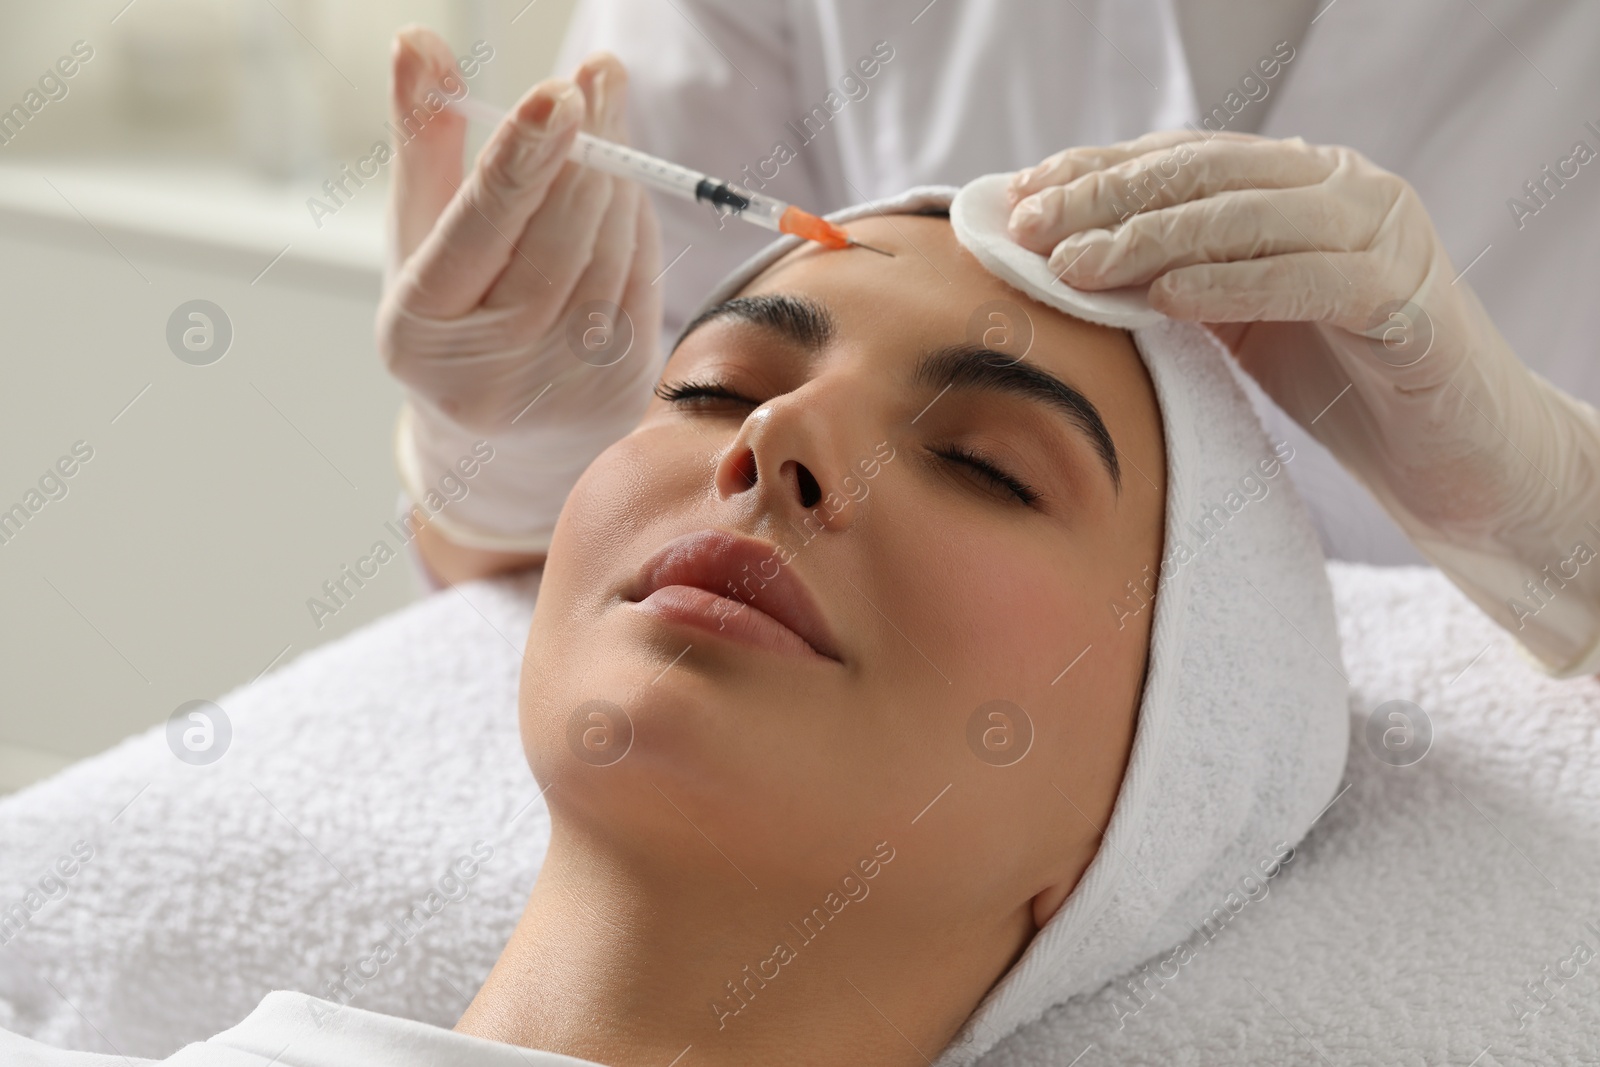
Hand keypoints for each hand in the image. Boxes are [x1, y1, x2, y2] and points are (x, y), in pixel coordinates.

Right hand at [377, 28, 660, 554]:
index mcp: (417, 332)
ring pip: (607, 255)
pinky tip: (620, 186)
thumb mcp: (419, 237)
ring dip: (615, 177)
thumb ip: (425, 141)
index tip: (558, 91)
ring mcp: (559, 391)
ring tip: (606, 118)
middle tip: (601, 76)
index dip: (521, 159)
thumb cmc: (452, 316)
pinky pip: (641, 282)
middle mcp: (486, 374)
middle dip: (586, 148)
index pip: (475, 232)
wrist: (500, 445)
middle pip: (554, 240)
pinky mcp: (618, 394)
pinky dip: (635, 223)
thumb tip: (418, 41)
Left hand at [1006, 130, 1599, 674]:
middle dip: (1108, 198)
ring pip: (1251, 216)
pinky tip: (1167, 300)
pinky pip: (1311, 280)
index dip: (1096, 170)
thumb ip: (1173, 279)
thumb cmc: (1334, 385)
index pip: (1182, 158)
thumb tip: (1060, 265)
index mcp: (1298, 181)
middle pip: (1207, 174)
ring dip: (1152, 239)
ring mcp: (1384, 234)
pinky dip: (1234, 285)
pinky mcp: (1408, 300)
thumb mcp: (1236, 321)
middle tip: (1031, 230)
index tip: (1019, 198)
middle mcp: (1343, 188)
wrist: (1451, 459)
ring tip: (1075, 266)